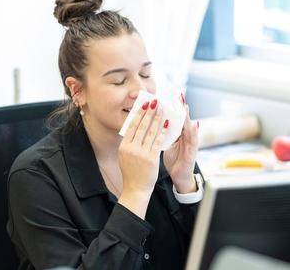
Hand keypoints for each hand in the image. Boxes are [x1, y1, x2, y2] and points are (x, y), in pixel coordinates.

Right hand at [118, 99, 167, 217]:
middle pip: (141, 126)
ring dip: (157, 118)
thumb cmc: (131, 172)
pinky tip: (166, 124)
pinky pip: (158, 142)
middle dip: (149, 112)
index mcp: (124, 146)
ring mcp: (141, 153)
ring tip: (162, 109)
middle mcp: (131, 148)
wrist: (136, 189)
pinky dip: (162, 132)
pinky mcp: (151, 158)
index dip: (139, 114)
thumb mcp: (124, 156)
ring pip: (150, 131)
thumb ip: (128, 143)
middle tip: (154, 102)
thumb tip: (133, 128)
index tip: (144, 105)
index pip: (131, 126)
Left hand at [163, 96, 198, 193]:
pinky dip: (194, 132)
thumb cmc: (174, 159)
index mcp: (178, 134)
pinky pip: (193, 141)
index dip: (173, 107)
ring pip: (189, 126)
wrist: (180, 176)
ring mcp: (190, 143)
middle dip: (181, 106)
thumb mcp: (167, 144)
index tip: (169, 94)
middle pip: (183, 119)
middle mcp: (185, 136)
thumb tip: (154, 123)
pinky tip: (195, 124)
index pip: (175, 118)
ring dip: (188, 116)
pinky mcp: (193, 151)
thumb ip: (164, 133)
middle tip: (178, 94)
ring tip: (185, 105)